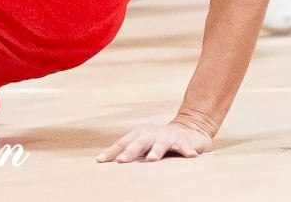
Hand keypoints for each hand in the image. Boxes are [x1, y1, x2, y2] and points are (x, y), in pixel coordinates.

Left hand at [97, 119, 213, 163]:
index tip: (100, 161)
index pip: (123, 143)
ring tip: (151, 159)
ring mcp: (168, 136)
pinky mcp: (184, 141)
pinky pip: (186, 146)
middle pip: (139, 142)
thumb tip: (109, 163)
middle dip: (130, 151)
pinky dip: (187, 150)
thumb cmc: (159, 140)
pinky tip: (191, 155)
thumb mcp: (144, 144)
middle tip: (121, 161)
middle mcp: (152, 133)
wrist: (189, 128)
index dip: (112, 152)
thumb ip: (131, 152)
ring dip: (156, 151)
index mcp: (140, 134)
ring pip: (161, 143)